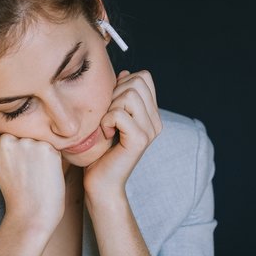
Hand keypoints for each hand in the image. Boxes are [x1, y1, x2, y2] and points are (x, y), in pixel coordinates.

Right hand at [0, 128, 67, 234]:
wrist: (31, 213)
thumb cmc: (18, 191)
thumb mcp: (1, 163)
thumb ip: (6, 144)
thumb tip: (19, 119)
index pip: (5, 133)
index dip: (12, 150)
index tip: (12, 166)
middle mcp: (5, 139)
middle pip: (22, 134)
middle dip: (27, 149)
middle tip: (25, 172)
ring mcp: (26, 142)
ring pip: (38, 139)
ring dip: (41, 152)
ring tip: (35, 174)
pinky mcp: (46, 148)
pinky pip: (53, 146)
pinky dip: (53, 159)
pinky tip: (45, 174)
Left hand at [82, 69, 161, 198]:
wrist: (101, 182)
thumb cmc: (100, 150)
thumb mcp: (110, 116)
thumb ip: (119, 96)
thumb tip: (125, 73)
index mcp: (151, 113)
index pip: (144, 77)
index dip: (123, 83)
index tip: (111, 104)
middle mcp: (155, 121)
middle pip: (137, 81)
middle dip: (115, 93)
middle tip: (107, 117)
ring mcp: (150, 130)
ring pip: (129, 95)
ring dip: (110, 107)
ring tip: (107, 126)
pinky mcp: (140, 140)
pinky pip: (119, 114)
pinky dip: (106, 121)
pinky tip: (105, 134)